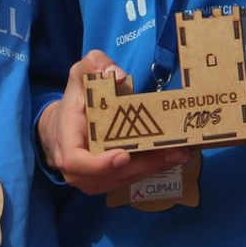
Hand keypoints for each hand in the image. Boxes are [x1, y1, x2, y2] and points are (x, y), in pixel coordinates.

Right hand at [36, 49, 188, 193]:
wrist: (65, 124)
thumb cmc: (76, 98)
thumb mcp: (81, 73)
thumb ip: (96, 65)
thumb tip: (118, 75)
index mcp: (67, 139)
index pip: (75, 161)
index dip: (98, 164)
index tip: (123, 155)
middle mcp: (76, 166)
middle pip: (108, 176)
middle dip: (142, 166)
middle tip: (172, 152)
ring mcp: (91, 178)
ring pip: (123, 180)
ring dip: (153, 168)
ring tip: (180, 153)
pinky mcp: (106, 181)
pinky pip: (129, 179)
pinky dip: (151, 169)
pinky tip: (173, 156)